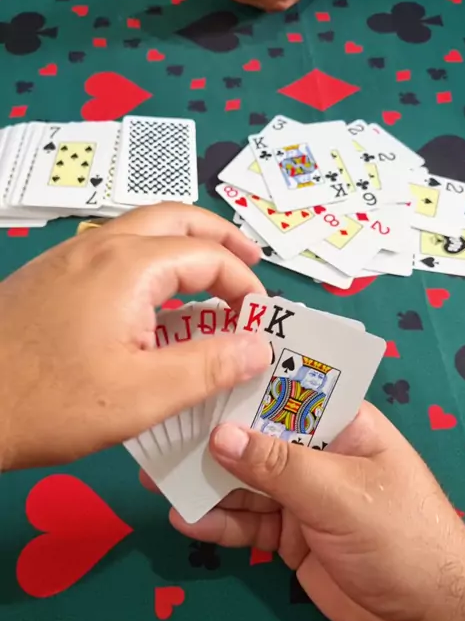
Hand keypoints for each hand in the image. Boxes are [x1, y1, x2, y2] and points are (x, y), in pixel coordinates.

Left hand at [0, 204, 271, 470]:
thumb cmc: (52, 402)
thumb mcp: (144, 395)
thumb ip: (209, 366)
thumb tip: (257, 346)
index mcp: (129, 265)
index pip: (208, 255)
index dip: (244, 285)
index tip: (258, 322)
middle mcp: (100, 245)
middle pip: (176, 218)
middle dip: (220, 239)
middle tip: (250, 265)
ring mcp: (70, 255)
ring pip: (142, 230)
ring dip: (184, 246)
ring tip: (209, 279)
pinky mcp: (50, 274)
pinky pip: (114, 249)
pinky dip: (151, 260)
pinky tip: (152, 301)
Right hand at [165, 403, 464, 620]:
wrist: (426, 618)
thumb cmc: (398, 534)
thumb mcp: (339, 493)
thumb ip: (278, 465)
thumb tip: (219, 435)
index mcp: (341, 425)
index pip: (288, 392)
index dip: (245, 383)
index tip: (197, 373)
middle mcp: (316, 453)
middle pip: (257, 437)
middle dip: (212, 437)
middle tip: (161, 431)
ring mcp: (301, 495)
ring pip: (245, 481)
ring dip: (206, 481)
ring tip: (157, 476)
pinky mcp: (288, 535)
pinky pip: (246, 522)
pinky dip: (218, 522)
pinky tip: (185, 519)